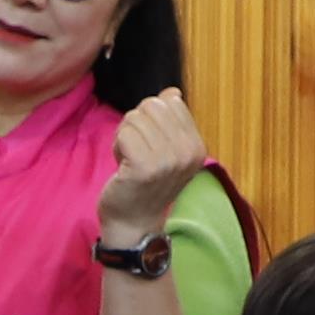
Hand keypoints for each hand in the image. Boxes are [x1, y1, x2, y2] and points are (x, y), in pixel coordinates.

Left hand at [98, 86, 208, 237]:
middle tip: (137, 151)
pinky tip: (123, 166)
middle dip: (136, 124)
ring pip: (134, 118)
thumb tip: (172, 92)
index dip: (152, 118)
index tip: (151, 144)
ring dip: (125, 137)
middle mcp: (187, 152)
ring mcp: (168, 160)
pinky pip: (124, 133)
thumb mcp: (166, 149)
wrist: (135, 222)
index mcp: (197, 145)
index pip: (170, 101)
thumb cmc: (146, 183)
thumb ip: (171, 120)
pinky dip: (117, 147)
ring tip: (131, 160)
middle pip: (151, 105)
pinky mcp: (145, 167)